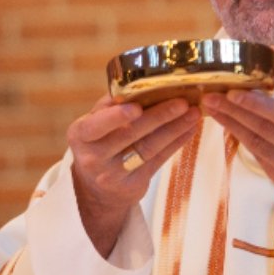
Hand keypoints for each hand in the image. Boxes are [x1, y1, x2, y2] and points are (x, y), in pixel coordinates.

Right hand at [67, 94, 200, 256]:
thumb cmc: (97, 144)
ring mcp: (113, 174)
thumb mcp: (92, 125)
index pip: (97, 125)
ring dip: (174, 129)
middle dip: (158, 116)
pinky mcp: (134, 184)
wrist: (96, 189)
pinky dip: (176, 142)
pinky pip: (159, 160)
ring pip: (148, 148)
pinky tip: (189, 129)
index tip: (137, 107)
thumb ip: (109, 107)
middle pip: (130, 135)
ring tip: (193, 113)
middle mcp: (93, 157)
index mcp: (79, 135)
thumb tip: (137, 85)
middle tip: (181, 102)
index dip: (116, 117)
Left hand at [200, 49, 273, 228]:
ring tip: (212, 107)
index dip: (256, 105)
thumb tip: (273, 52)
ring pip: (255, 144)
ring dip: (231, 124)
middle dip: (233, 112)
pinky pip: (256, 154)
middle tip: (210, 97)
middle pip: (263, 130)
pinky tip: (227, 123)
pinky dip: (240, 137)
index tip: (232, 92)